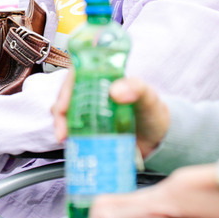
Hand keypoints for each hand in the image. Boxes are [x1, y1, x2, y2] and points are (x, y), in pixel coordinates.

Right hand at [51, 73, 168, 160]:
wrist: (158, 140)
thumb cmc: (153, 112)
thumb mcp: (149, 98)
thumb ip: (137, 89)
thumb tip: (116, 91)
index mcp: (103, 78)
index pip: (77, 73)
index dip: (66, 85)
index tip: (65, 103)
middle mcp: (91, 92)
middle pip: (65, 94)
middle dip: (59, 110)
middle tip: (63, 130)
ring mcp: (88, 111)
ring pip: (64, 112)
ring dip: (60, 124)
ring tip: (65, 138)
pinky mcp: (88, 128)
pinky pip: (71, 130)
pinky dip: (67, 136)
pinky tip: (70, 145)